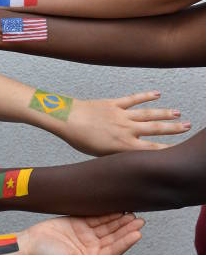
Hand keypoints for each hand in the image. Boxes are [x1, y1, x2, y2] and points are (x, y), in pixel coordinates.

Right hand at [23, 213, 143, 254]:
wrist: (30, 244)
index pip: (114, 250)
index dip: (126, 242)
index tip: (137, 233)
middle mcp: (91, 247)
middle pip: (113, 236)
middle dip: (126, 228)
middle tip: (140, 220)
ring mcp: (86, 234)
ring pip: (107, 226)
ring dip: (119, 220)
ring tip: (131, 212)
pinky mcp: (79, 222)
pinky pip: (96, 217)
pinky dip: (106, 212)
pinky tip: (115, 208)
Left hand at [63, 91, 189, 155]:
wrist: (68, 120)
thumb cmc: (81, 140)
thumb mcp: (101, 156)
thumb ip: (119, 155)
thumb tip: (132, 159)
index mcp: (123, 146)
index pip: (151, 149)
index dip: (167, 149)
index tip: (179, 150)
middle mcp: (126, 130)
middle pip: (155, 129)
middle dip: (173, 129)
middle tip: (187, 127)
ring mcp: (121, 115)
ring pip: (147, 114)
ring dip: (164, 113)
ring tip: (178, 113)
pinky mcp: (114, 104)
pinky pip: (133, 99)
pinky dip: (146, 96)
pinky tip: (157, 94)